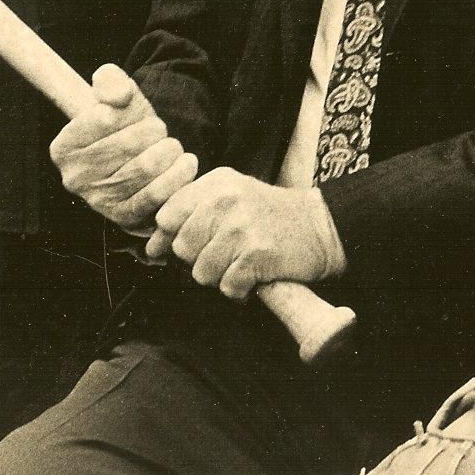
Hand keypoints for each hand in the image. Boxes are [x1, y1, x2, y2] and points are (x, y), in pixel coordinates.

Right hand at [48, 64, 196, 229]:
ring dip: (171, 152)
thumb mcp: (117, 95)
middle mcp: (74, 179)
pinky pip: (158, 195)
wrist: (146, 162)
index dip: (131, 111)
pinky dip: (178, 175)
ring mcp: (99, 202)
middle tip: (160, 134)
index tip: (136, 115)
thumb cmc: (127, 127)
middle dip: (155, 132)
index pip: (105, 118)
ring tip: (172, 148)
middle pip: (129, 143)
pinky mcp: (126, 218)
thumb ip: (111, 81)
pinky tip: (184, 165)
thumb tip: (118, 95)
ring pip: (147, 168)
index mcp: (63, 148)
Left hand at [149, 167, 343, 297]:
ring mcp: (242, 227)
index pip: (167, 215)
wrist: (322, 227)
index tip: (184, 248)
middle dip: (199, 261)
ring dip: (219, 278)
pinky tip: (253, 278)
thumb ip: (193, 211)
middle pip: (182, 248)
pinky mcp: (257, 255)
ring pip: (201, 272)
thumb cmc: (270, 216)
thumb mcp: (232, 195)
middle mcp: (226, 200)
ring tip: (240, 266)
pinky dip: (239, 291)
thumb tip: (152, 247)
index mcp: (216, 183)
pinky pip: (227, 287)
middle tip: (224, 257)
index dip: (168, 239)